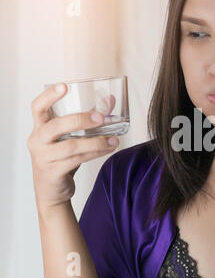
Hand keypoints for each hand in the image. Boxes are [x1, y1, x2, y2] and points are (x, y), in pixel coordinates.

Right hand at [27, 83, 119, 208]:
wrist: (51, 191)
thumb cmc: (61, 159)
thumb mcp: (69, 138)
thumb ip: (87, 119)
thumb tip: (109, 100)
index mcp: (40, 128)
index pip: (37, 108)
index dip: (48, 96)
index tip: (64, 86)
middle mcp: (38, 141)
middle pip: (55, 126)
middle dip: (79, 120)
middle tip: (101, 118)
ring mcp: (44, 157)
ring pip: (71, 146)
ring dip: (96, 142)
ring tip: (114, 140)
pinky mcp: (53, 172)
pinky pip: (76, 160)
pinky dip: (95, 154)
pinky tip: (107, 149)